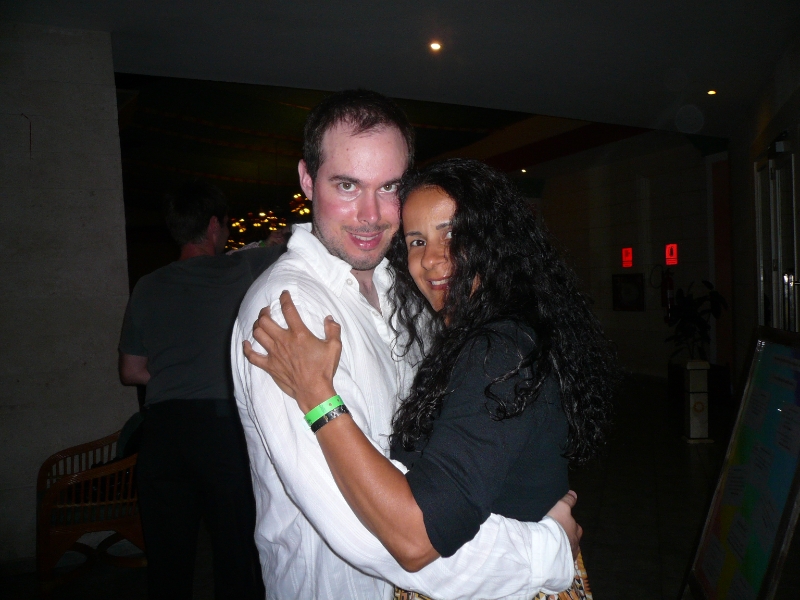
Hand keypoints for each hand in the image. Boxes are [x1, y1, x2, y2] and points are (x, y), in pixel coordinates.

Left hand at [243, 290, 341, 412]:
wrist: (314, 390)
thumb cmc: (324, 369)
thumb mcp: (334, 347)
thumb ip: (333, 330)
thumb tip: (329, 318)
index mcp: (299, 334)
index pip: (288, 310)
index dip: (285, 299)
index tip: (284, 294)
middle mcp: (283, 341)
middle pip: (265, 320)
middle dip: (264, 312)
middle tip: (267, 310)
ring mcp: (274, 354)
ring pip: (258, 334)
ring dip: (257, 326)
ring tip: (260, 323)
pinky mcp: (269, 366)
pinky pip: (252, 356)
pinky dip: (247, 349)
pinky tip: (246, 344)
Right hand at [545, 490, 581, 558]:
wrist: (550, 546)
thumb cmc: (557, 525)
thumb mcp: (561, 508)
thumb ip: (568, 501)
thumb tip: (574, 493)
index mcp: (577, 530)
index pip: (576, 527)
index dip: (570, 526)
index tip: (563, 525)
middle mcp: (576, 543)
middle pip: (573, 540)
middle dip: (567, 538)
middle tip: (558, 536)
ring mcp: (570, 555)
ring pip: (568, 550)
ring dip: (562, 549)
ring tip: (553, 547)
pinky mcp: (563, 564)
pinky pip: (561, 559)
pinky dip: (557, 557)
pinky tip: (551, 556)